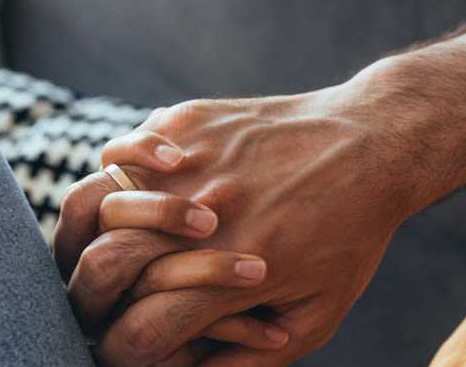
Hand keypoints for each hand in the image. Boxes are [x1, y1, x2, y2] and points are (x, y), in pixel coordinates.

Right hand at [65, 78, 441, 364]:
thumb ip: (249, 360)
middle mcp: (202, 221)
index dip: (121, 350)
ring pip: (91, 201)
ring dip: (89, 231)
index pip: (132, 334)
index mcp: (232, 277)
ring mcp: (190, 166)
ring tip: (110, 240)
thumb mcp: (316, 316)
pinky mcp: (188, 122)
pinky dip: (117, 168)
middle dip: (90, 298)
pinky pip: (120, 147)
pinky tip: (141, 180)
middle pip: (99, 268)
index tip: (131, 344)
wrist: (376, 146)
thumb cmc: (351, 236)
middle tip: (105, 298)